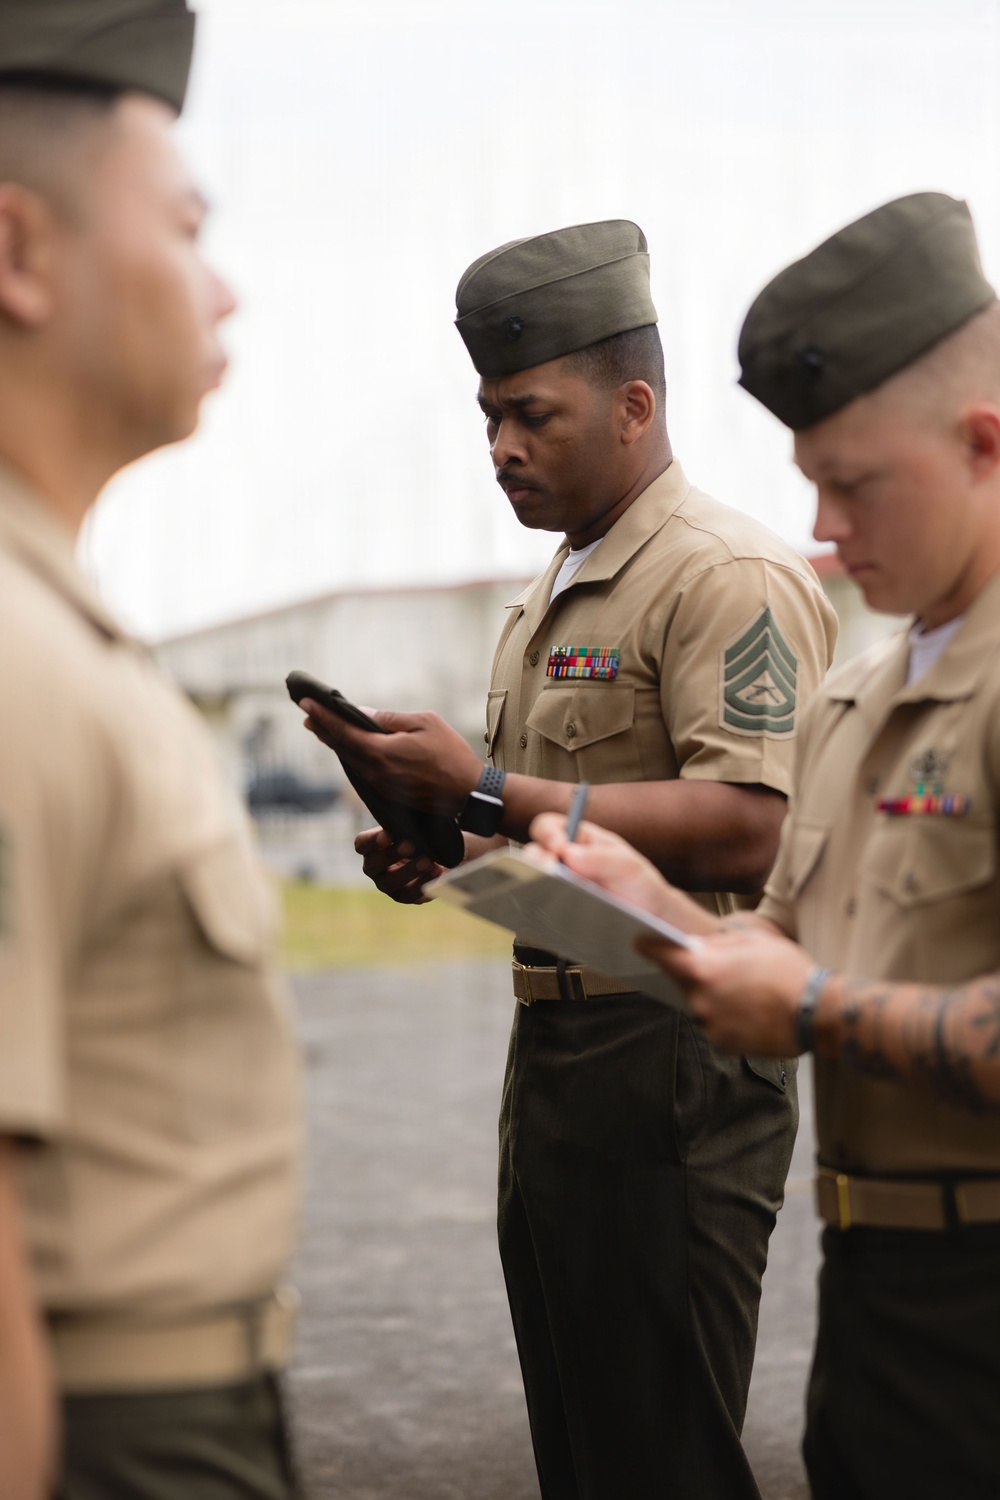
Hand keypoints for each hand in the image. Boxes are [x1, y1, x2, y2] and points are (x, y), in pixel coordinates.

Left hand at [302, 702, 481, 814]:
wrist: (468, 793)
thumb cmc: (452, 754)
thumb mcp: (425, 723)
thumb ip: (390, 718)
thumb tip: (362, 713)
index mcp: (382, 753)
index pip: (343, 731)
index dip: (322, 716)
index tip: (306, 702)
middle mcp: (375, 771)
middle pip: (341, 747)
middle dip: (323, 729)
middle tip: (307, 714)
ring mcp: (381, 785)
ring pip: (350, 760)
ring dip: (335, 743)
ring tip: (321, 728)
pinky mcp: (388, 792)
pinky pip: (362, 770)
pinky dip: (350, 755)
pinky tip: (348, 747)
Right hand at [355, 826, 442, 904]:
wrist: (439, 853)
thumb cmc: (420, 834)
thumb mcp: (415, 825)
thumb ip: (410, 820)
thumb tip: (417, 809)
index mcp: (371, 847)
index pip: (362, 844)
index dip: (371, 840)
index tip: (388, 834)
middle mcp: (375, 868)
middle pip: (373, 864)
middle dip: (391, 854)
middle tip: (410, 845)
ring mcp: (388, 884)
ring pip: (390, 883)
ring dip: (409, 871)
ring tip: (428, 861)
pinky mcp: (405, 896)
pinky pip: (411, 895)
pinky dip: (425, 883)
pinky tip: (438, 872)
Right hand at [527, 812, 717, 935]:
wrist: (651, 919)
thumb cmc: (641, 884)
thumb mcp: (629, 865)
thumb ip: (602, 858)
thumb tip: (569, 853)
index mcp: (579, 840)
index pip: (550, 826)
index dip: (547, 833)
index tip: (556, 846)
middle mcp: (564, 861)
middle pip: (534, 852)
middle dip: (535, 859)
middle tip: (547, 871)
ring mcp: (559, 886)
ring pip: (531, 880)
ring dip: (534, 883)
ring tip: (549, 890)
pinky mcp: (557, 909)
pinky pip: (540, 906)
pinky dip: (538, 907)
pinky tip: (548, 910)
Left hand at [641, 922, 813, 1055]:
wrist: (815, 1011)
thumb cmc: (787, 970)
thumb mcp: (752, 941)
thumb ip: (717, 944)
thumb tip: (696, 944)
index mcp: (704, 969)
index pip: (662, 956)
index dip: (650, 947)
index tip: (640, 942)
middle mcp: (700, 999)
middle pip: (683, 982)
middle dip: (696, 974)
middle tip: (721, 968)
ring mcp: (711, 1025)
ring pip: (701, 1005)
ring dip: (713, 998)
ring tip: (744, 991)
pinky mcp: (725, 1044)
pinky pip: (716, 1026)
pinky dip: (725, 1018)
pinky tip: (749, 1010)